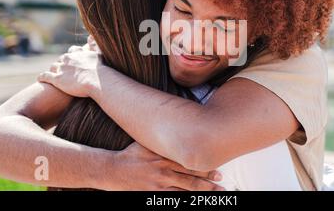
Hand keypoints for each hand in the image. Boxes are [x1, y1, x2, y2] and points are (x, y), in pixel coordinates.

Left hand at [38, 43, 103, 97]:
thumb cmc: (100, 69)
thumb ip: (94, 45)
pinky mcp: (57, 79)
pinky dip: (42, 77)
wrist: (96, 81)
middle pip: (61, 59)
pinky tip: (40, 79)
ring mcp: (61, 69)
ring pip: (53, 67)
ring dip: (52, 70)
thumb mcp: (98, 54)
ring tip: (51, 74)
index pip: (71, 52)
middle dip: (61, 63)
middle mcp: (68, 59)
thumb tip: (90, 36)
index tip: (72, 60)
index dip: (71, 56)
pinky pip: (45, 76)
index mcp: (77, 53)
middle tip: (62, 70)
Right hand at [102, 142, 223, 190]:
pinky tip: (193, 202)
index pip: (188, 161)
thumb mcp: (146, 144)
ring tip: (216, 195)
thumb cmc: (130, 155)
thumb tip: (179, 131)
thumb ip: (162, 141)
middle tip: (222, 185)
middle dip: (208, 181)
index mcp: (164, 155)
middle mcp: (163, 169)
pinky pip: (171, 199)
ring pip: (184, 190)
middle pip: (190, 176)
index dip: (205, 167)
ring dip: (201, 192)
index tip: (218, 169)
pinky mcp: (152, 194)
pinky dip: (183, 201)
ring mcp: (158, 183)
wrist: (111, 169)